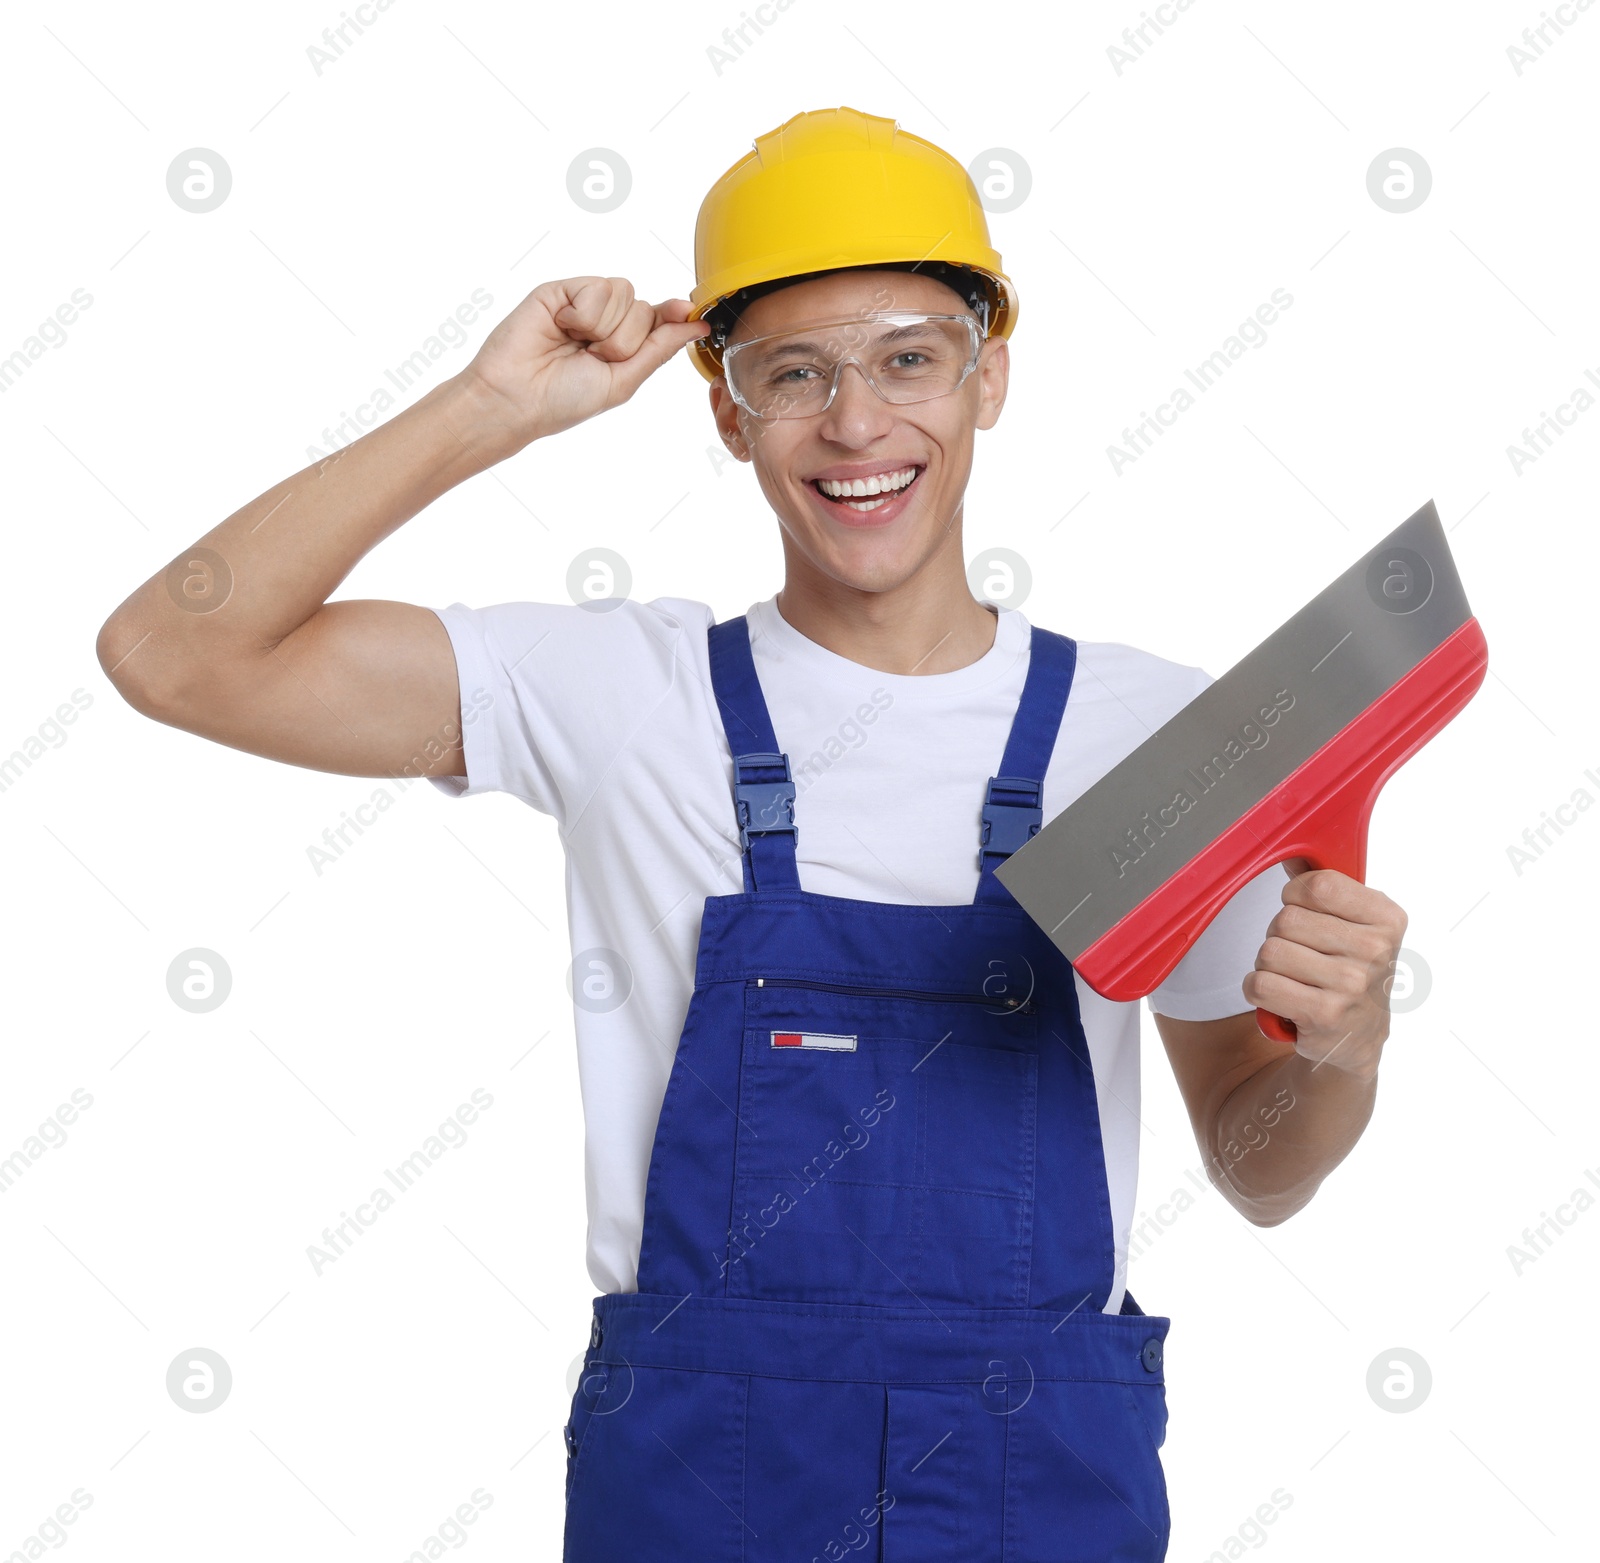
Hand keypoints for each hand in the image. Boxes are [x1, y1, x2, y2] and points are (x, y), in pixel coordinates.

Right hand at [460, 276, 709, 447]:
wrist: (517, 397)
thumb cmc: (564, 399)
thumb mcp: (624, 380)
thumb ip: (659, 348)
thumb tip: (697, 325)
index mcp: (622, 344)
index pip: (659, 320)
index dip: (674, 316)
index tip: (692, 314)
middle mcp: (606, 321)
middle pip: (645, 309)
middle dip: (625, 340)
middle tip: (594, 358)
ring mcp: (584, 303)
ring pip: (625, 294)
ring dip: (604, 328)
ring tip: (576, 345)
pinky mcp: (563, 289)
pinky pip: (598, 287)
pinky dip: (584, 314)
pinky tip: (561, 327)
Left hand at [1242, 862, 1407, 1080]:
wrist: (1358, 1037)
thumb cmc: (1350, 969)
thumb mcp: (1355, 923)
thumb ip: (1324, 885)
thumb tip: (1291, 848)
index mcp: (1387, 918)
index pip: (1317, 885)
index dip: (1295, 896)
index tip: (1307, 913)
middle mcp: (1376, 951)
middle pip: (1285, 919)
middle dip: (1280, 936)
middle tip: (1303, 956)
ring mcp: (1352, 985)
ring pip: (1269, 951)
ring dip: (1268, 965)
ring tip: (1296, 978)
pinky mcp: (1324, 1015)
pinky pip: (1259, 984)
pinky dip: (1258, 991)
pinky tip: (1284, 998)